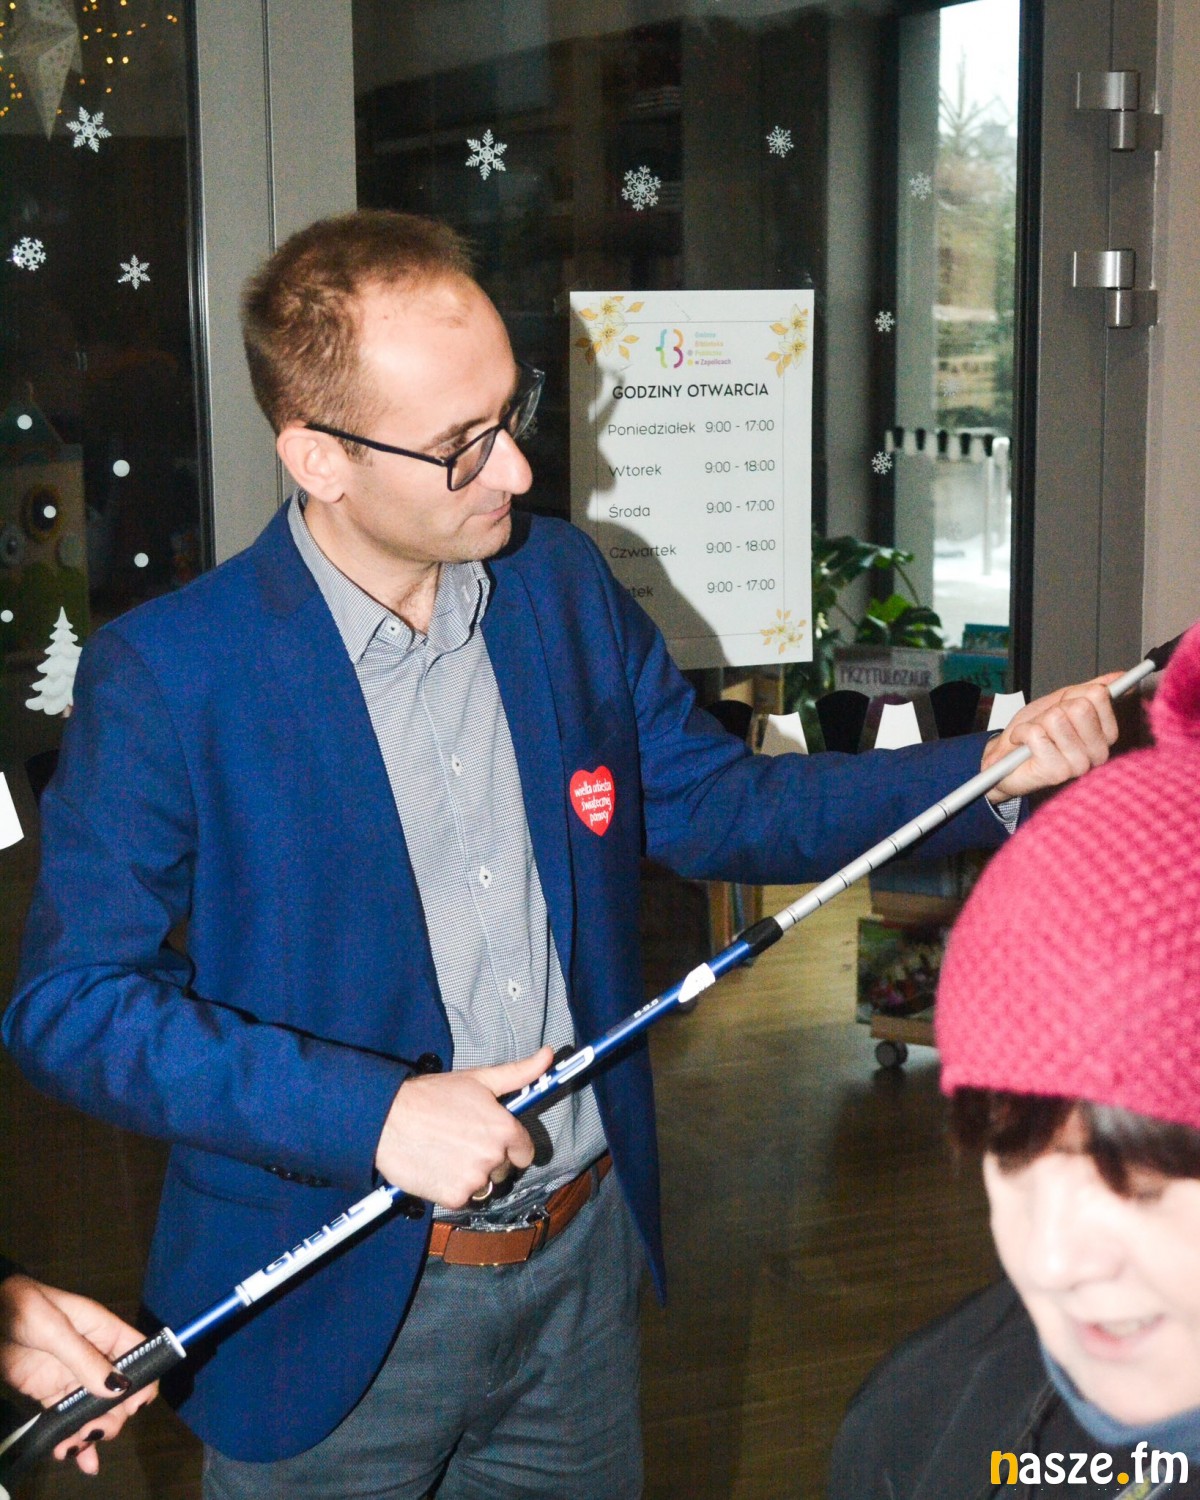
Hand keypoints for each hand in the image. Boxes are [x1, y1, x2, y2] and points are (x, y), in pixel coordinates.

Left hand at [0, 1274, 157, 1473]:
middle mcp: (94, 1355)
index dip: (143, 1380)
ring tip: (72, 1446)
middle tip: (93, 1431)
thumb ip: (84, 1358)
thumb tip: (118, 1387)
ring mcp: (72, 1376)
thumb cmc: (23, 1308)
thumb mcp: (54, 1330)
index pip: (138, 1354)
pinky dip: (72, 1436)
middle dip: (112, 1415)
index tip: (133, 1406)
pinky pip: (68, 1418)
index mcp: (103, 1330)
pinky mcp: (51, 1393)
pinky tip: (71, 1452)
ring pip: (95, 1409)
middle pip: (119, 1391)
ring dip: (90, 1431)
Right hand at [374, 1046, 554, 1208]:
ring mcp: (475, 1179)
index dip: (510, 1146)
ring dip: (471, 1176)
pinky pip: (462, 1198)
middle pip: (504, 1170)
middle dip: (488, 1159)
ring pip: (484, 1185)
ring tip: (447, 1153)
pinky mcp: (454, 1197)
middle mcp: (494, 1156)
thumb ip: (518, 1072)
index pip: (525, 1153)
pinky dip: (451, 1188)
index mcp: (504, 1128)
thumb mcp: (478, 1079)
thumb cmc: (432, 1095)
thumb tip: (549, 1055)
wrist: (387, 1118)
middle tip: (461, 1141)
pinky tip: (437, 1167)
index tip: (491, 1140)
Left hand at [982, 673, 1120, 800]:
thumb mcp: (1060, 703)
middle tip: (1046, 724)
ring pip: (1056, 719)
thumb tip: (1119, 676)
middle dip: (1054, 709)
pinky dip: (1022, 732)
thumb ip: (1088, 690)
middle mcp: (1098, 751)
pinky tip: (1024, 744)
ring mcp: (1079, 764)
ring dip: (1037, 722)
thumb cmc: (1034, 733)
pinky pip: (1035, 734)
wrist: (1007, 759)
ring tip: (1036, 736)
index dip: (1071, 696)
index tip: (1063, 707)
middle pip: (1079, 706)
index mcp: (1105, 734)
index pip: (1098, 695)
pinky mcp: (1057, 772)